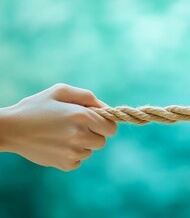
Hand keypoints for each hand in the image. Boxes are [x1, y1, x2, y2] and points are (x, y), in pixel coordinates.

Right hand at [0, 84, 116, 170]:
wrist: (10, 129)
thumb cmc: (37, 107)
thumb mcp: (61, 91)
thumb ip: (88, 97)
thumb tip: (106, 108)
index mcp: (82, 116)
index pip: (111, 128)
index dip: (105, 123)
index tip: (96, 121)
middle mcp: (80, 136)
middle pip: (102, 141)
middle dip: (94, 133)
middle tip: (77, 126)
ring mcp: (73, 152)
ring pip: (90, 151)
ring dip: (83, 144)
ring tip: (63, 134)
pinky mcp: (65, 164)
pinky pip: (79, 160)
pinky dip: (72, 154)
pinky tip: (57, 144)